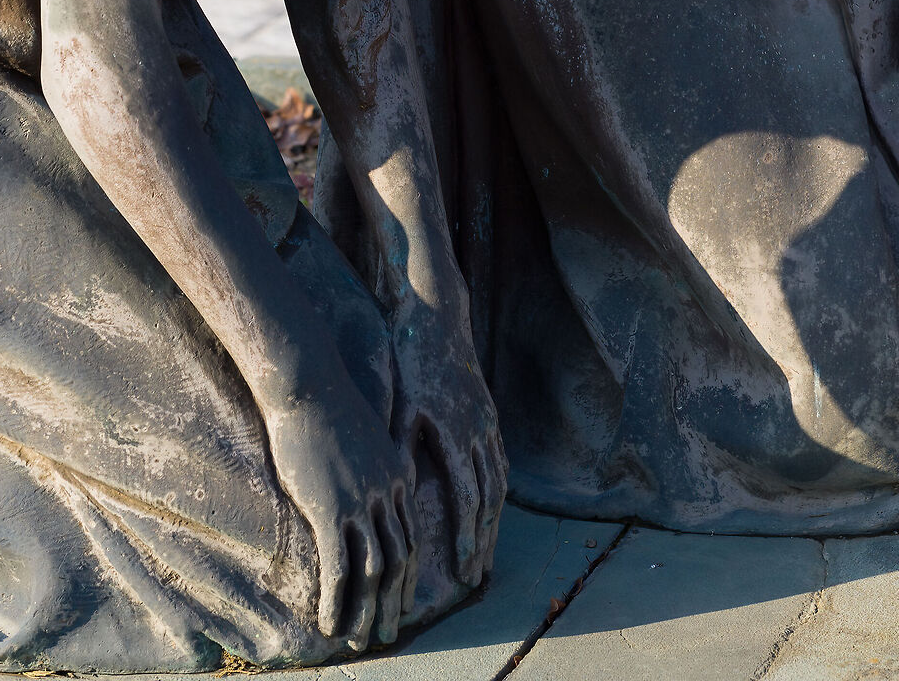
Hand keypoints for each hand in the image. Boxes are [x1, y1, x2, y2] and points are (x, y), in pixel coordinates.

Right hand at [264, 373, 417, 648]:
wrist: (309, 384)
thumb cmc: (327, 407)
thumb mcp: (361, 439)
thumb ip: (370, 469)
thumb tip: (363, 495)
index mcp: (397, 475)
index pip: (412, 536)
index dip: (409, 576)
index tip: (402, 603)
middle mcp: (387, 493)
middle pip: (400, 560)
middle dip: (394, 604)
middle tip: (387, 636)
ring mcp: (361, 502)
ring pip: (374, 571)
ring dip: (366, 613)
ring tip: (357, 642)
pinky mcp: (331, 509)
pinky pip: (338, 568)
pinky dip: (335, 601)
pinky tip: (327, 624)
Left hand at [389, 299, 507, 588]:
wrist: (438, 321)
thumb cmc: (410, 365)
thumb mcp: (400, 409)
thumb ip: (402, 454)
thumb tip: (398, 501)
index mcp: (456, 434)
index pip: (467, 498)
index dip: (466, 537)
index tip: (463, 571)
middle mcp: (479, 432)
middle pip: (489, 499)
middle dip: (483, 541)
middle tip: (477, 577)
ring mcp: (488, 423)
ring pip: (499, 482)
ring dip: (493, 522)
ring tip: (485, 552)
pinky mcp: (489, 414)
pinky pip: (499, 461)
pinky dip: (497, 491)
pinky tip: (490, 509)